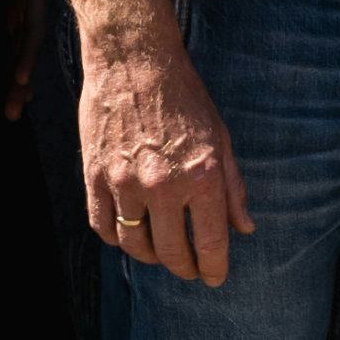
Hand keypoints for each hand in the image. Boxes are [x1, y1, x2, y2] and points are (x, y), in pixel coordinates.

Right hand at [1, 0, 57, 120]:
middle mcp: (25, 7)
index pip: (13, 49)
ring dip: (21, 77)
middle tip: (9, 115)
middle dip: (15, 87)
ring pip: (29, 47)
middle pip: (22, 54)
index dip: (11, 75)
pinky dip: (26, 52)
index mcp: (14, 6)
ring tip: (14, 103)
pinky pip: (32, 26)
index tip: (7, 102)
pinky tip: (22, 76)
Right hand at [80, 28, 250, 285]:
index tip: (215, 278)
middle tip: (191, 270)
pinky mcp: (95, 176)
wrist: (134, 62)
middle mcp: (162, 185)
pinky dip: (118, 239)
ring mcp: (124, 183)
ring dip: (151, 257)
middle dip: (185, 268)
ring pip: (135, 245)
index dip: (214, 268)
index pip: (209, 243)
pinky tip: (131, 235)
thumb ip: (233, 188)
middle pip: (171, 252)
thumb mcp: (221, 139)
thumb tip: (244, 229)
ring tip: (162, 253)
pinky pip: (104, 226)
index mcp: (201, 176)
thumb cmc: (185, 98)